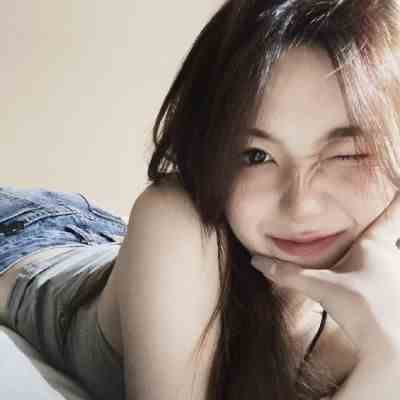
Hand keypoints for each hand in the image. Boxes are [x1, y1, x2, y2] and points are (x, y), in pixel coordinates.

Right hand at [251, 190, 399, 361]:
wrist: (390, 348)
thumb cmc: (363, 310)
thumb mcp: (322, 288)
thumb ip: (288, 274)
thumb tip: (257, 261)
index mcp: (373, 248)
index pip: (391, 214)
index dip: (394, 196)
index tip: (399, 178)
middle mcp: (388, 258)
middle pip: (389, 233)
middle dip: (385, 222)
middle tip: (386, 204)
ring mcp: (393, 277)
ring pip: (387, 257)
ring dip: (379, 253)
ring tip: (364, 255)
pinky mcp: (392, 296)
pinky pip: (385, 275)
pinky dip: (376, 273)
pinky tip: (364, 283)